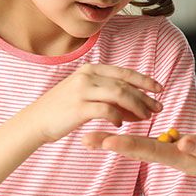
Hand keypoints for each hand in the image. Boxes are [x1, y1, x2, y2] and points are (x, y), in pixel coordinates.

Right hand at [15, 63, 162, 144]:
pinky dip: (118, 118)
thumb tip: (135, 104)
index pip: (124, 72)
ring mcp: (82, 90)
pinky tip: (121, 125)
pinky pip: (106, 111)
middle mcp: (87, 76)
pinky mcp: (78, 107)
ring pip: (119, 95)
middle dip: (145, 96)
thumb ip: (107, 93)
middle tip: (158, 108)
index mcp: (91, 69)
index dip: (144, 80)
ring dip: (136, 107)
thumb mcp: (85, 93)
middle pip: (125, 84)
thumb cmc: (63, 110)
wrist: (35, 121)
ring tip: (145, 118)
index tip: (160, 89)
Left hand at [82, 130, 195, 193]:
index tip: (104, 140)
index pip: (153, 151)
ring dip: (125, 140)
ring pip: (151, 146)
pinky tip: (132, 132)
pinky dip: (144, 137)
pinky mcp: (195, 148)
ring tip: (100, 136)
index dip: (128, 144)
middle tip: (84, 139)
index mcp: (191, 159)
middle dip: (114, 143)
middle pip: (144, 149)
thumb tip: (182, 143)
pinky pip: (164, 142)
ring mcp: (189, 154)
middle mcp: (185, 157)